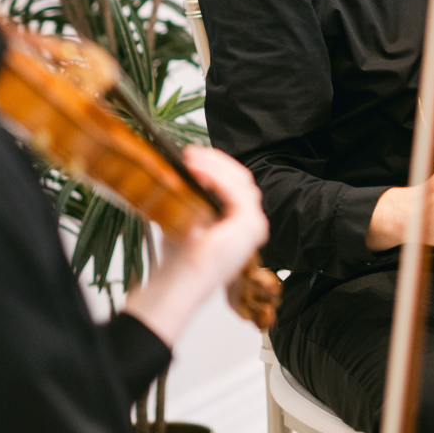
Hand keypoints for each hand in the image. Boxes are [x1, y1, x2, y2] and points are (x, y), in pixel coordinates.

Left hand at [125, 147, 268, 345]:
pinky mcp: (251, 225)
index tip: (192, 156)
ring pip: (241, 181)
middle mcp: (251, 224)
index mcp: (239, 222)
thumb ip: (194, 193)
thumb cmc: (181, 257)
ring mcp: (254, 225)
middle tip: (191, 153)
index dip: (216, 166)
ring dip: (215, 166)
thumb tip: (184, 167)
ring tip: (191, 159)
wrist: (179, 279)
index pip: (235, 184)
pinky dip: (217, 177)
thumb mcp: (187, 215)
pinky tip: (199, 170)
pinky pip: (237, 192)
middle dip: (216, 162)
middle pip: (242, 179)